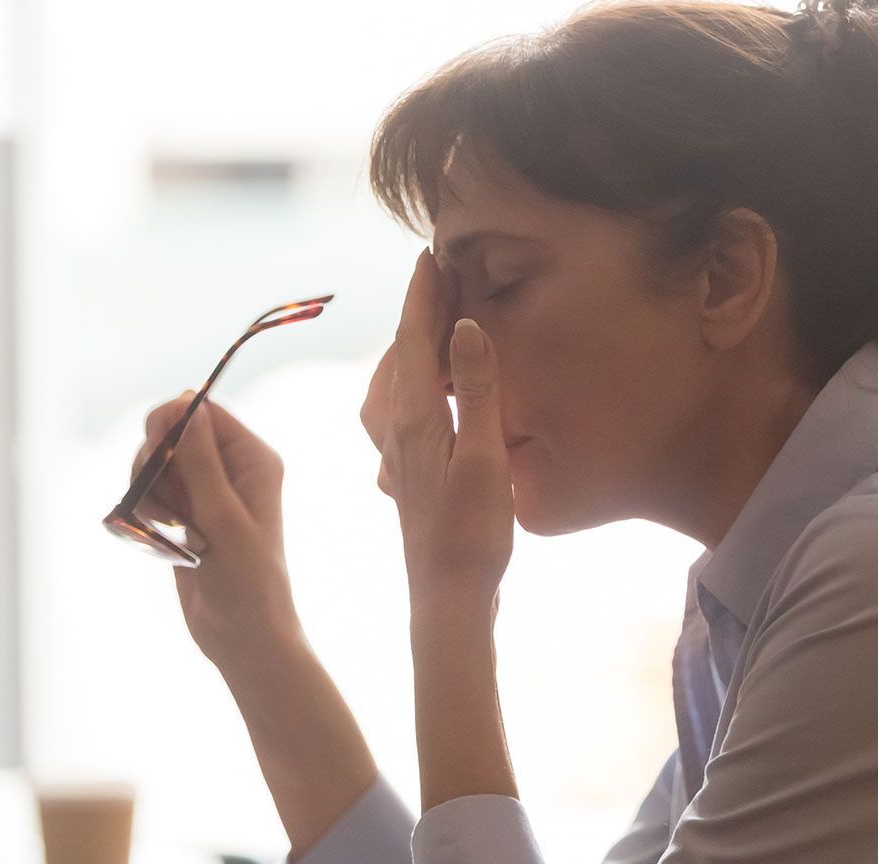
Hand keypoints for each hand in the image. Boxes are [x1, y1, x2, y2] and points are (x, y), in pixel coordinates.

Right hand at [129, 391, 300, 667]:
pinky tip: (163, 541)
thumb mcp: (223, 518)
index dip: (172, 421)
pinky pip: (150, 494)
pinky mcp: (184, 516)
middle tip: (166, 505)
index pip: (203, 411)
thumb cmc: (248, 583)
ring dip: (149, 493)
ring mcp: (205, 492)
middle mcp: (230, 469)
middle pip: (171, 433)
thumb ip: (202, 462)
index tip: (156, 450)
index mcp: (253, 460)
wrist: (243, 638)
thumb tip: (187, 405)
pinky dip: (146, 512)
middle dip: (156, 463)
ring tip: (170, 531)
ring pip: (155, 465)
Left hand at [362, 248, 514, 611]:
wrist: (446, 597)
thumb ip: (477, 391)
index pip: (414, 338)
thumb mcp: (484, 458)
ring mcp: (396, 453)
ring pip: (393, 383)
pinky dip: (410, 383)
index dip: (424, 294)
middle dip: (418, 312)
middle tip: (440, 275)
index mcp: (414, 418)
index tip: (430, 253)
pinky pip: (397, 410)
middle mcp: (395, 430)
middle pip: (400, 354)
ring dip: (412, 347)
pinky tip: (424, 393)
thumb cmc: (471, 536)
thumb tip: (465, 326)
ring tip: (434, 323)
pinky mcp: (405, 473)